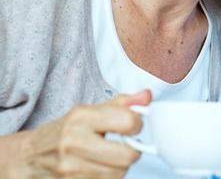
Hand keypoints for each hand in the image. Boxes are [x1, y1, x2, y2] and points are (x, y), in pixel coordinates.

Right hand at [10, 90, 149, 178]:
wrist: (27, 157)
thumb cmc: (63, 133)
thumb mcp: (88, 112)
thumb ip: (121, 104)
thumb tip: (146, 96)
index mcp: (81, 117)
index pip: (128, 121)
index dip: (136, 125)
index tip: (131, 127)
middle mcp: (74, 142)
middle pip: (127, 156)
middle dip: (131, 152)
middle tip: (123, 147)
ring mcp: (69, 167)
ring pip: (118, 174)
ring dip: (118, 167)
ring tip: (105, 158)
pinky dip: (106, 178)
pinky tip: (96, 169)